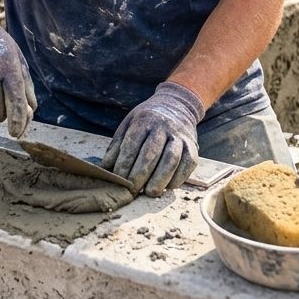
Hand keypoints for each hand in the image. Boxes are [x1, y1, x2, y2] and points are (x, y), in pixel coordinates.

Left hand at [102, 81, 204, 195]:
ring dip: (160, 179)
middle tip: (133, 190)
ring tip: (150, 192)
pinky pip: (188, 164)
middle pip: (151, 153)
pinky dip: (178, 178)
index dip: (125, 164)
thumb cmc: (148, 119)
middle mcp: (163, 126)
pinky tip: (168, 187)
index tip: (119, 180)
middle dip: (140, 174)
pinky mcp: (193, 146)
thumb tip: (105, 168)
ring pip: (171, 159)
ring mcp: (180, 136)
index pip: (132, 145)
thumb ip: (117, 145)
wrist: (178, 106)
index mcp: (144, 120)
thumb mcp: (129, 123)